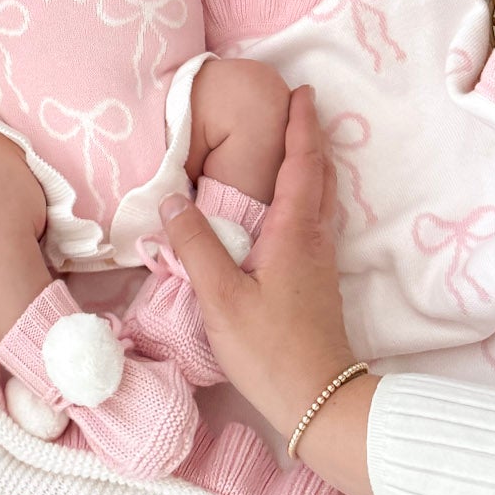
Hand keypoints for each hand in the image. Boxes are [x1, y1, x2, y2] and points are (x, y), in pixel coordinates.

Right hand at [158, 85, 364, 485]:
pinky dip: (305, 196)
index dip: (301, 125)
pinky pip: (315, 221)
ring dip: (310, 166)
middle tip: (297, 106)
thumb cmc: (271, 349)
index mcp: (295, 232)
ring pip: (321, 199)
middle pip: (319, 175)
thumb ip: (195, 246)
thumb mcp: (221, 298)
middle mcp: (315, 239)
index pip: (302, 164)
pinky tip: (286, 209)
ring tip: (292, 146)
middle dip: (309, 137)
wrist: (321, 402)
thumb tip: (173, 199)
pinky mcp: (317, 283)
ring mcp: (320, 262)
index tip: (299, 91)